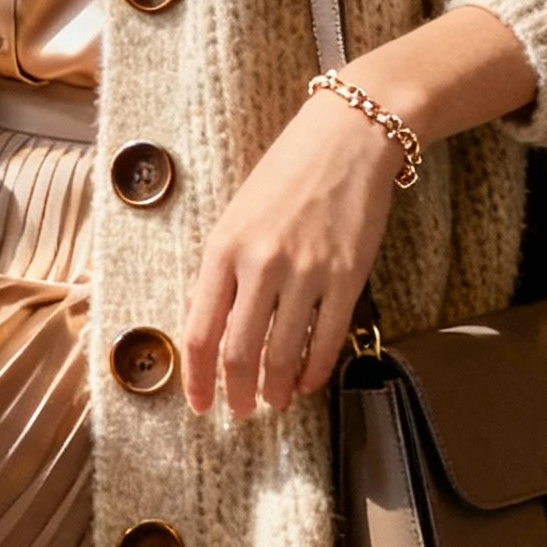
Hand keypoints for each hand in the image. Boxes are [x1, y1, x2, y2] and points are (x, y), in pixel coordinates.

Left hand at [180, 7, 538, 418]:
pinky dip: (316, 370)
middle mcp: (259, 264)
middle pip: (238, 353)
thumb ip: (220, 271)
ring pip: (283, 354)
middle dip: (236, 392)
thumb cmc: (287, 173)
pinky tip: (310, 382)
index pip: (198, 332)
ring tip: (275, 402)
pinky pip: (327, 339)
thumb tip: (206, 326)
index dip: (197, 378)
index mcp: (222, 249)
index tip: (200, 402)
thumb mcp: (236, 216)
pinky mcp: (347, 276)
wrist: (349, 136)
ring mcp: (305, 272)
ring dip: (276, 388)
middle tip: (239, 410)